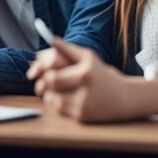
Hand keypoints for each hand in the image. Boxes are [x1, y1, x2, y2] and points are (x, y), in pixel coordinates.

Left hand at [28, 38, 142, 122]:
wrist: (124, 97)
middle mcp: (84, 89)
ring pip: (52, 101)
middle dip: (41, 85)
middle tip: (40, 82)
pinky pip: (60, 110)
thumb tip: (51, 40)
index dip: (40, 73)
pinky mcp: (82, 117)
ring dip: (48, 95)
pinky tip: (65, 98)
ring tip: (53, 90)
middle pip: (50, 88)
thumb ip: (68, 49)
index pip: (52, 74)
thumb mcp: (88, 57)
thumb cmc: (101, 74)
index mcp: (84, 71)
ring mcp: (83, 104)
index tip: (34, 72)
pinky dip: (58, 104)